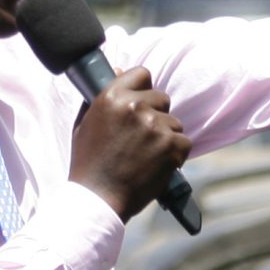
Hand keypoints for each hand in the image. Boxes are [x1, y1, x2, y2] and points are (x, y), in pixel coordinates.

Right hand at [70, 67, 190, 220]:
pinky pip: (184, 142)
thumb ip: (102, 97)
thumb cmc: (89, 164)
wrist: (98, 199)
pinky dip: (175, 155)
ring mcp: (155, 125)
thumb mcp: (85, 124)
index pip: (142, 74)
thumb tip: (120, 71)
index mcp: (112, 96)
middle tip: (141, 139)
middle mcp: (134, 106)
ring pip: (174, 123)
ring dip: (165, 138)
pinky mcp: (171, 145)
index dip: (143, 90)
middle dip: (156, 116)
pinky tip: (157, 166)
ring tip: (146, 157)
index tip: (140, 104)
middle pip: (162, 98)